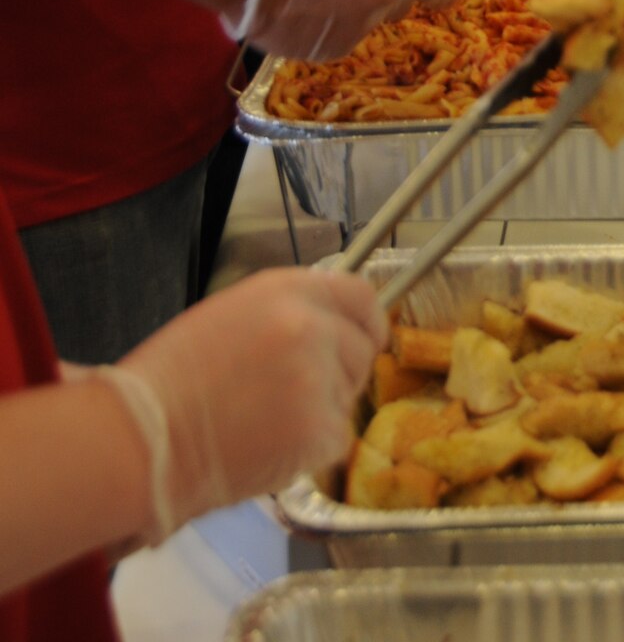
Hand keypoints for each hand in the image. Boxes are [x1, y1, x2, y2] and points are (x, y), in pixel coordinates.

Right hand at [106, 267, 386, 540]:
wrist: (141, 440)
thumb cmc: (170, 380)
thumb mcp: (231, 316)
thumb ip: (286, 313)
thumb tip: (328, 326)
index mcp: (286, 289)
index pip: (360, 295)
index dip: (366, 321)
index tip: (366, 338)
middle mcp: (312, 326)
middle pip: (362, 348)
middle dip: (340, 372)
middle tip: (293, 396)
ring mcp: (319, 378)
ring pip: (347, 397)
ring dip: (320, 412)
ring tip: (264, 421)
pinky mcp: (319, 430)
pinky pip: (334, 438)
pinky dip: (309, 449)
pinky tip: (266, 447)